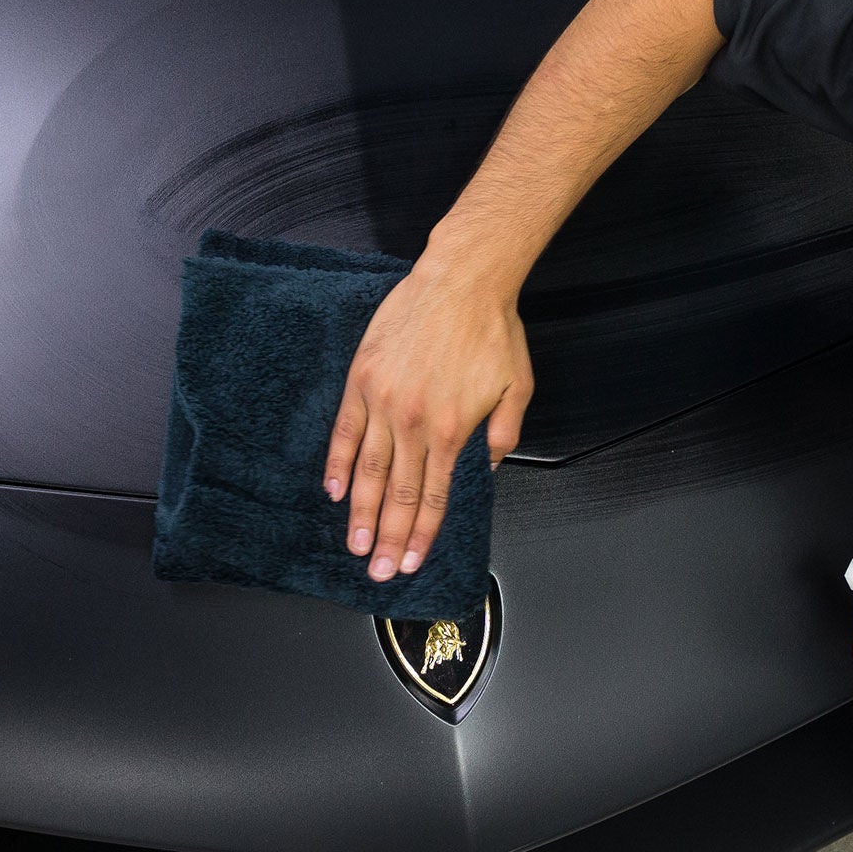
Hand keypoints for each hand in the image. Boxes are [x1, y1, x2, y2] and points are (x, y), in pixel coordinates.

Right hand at [322, 255, 532, 581]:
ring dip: (361, 513)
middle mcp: (414, 422)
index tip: (409, 562)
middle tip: (377, 572)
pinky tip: (335, 490)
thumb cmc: (492, 329)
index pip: (433, 497)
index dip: (420, 535)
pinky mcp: (363, 379)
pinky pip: (346, 430)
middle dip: (387, 538)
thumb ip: (503, 434)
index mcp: (453, 430)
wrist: (462, 279)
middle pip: (398, 494)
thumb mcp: (518, 387)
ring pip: (369, 470)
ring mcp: (384, 401)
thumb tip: (485, 468)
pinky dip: (339, 463)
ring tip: (355, 544)